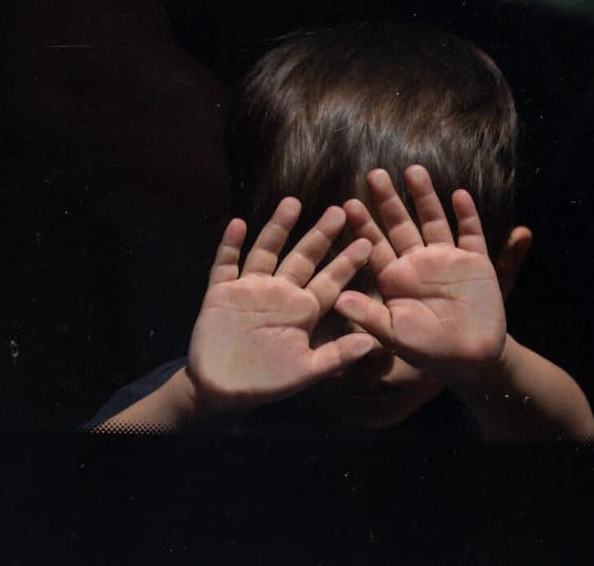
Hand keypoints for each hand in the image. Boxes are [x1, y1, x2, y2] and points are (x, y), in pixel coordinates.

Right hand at [186, 198, 378, 412]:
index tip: (368, 242)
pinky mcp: (221, 292)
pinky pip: (225, 264)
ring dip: (278, 228)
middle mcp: (280, 293)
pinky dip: (230, 245)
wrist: (222, 391)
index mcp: (302, 310)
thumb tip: (372, 344)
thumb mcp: (306, 371)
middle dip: (320, 235)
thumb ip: (336, 356)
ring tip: (293, 202)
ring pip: (267, 251)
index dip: (347, 263)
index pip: (329, 282)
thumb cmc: (267, 381)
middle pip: (303, 257)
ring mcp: (250, 289)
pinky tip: (238, 224)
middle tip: (340, 211)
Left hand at [334, 166, 507, 386]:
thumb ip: (369, 316)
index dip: (363, 225)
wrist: (471, 359)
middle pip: (401, 225)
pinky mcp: (475, 261)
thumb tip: (338, 300)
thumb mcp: (394, 335)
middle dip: (388, 201)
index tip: (347, 204)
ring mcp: (447, 259)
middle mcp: (418, 263)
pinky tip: (459, 195)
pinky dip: (466, 215)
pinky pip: (470, 233)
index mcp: (395, 278)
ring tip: (413, 171)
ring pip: (433, 221)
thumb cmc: (428, 350)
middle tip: (374, 175)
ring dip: (424, 197)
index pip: (375, 246)